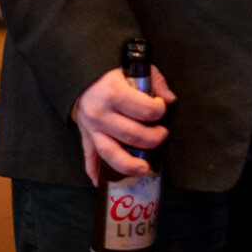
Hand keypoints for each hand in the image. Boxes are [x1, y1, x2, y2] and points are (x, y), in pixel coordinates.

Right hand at [72, 64, 176, 184]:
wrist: (81, 74)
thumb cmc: (112, 72)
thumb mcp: (135, 69)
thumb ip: (155, 81)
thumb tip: (170, 99)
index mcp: (114, 92)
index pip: (144, 109)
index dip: (159, 110)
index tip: (162, 107)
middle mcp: (101, 113)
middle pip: (131, 134)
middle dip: (153, 138)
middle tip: (162, 135)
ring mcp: (91, 128)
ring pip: (110, 153)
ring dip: (129, 164)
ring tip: (145, 169)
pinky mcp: (85, 136)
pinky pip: (88, 157)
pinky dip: (94, 171)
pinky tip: (101, 183)